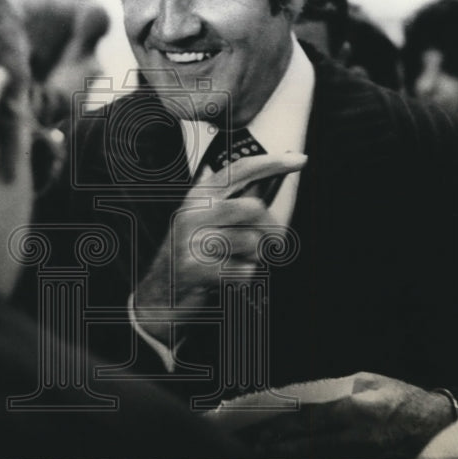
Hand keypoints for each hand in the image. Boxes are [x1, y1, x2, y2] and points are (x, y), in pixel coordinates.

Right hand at [133, 153, 307, 344]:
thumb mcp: (207, 224)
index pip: (239, 170)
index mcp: (198, 196)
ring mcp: (191, 241)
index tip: (300, 159)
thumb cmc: (192, 259)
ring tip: (234, 263)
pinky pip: (245, 271)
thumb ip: (235, 203)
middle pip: (254, 208)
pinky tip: (227, 280)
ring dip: (254, 259)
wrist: (157, 299)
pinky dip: (245, 280)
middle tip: (266, 247)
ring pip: (253, 242)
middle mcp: (193, 213)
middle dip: (270, 230)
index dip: (272, 162)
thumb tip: (272, 182)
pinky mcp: (194, 269)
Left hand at [246, 372, 456, 458]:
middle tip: (258, 443)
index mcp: (358, 410)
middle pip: (311, 442)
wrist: (433, 420)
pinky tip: (294, 455)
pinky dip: (311, 457)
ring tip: (268, 450)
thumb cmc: (400, 396)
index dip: (287, 424)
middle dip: (282, 443)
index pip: (313, 419)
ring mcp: (364, 453)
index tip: (265, 426)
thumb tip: (309, 396)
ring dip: (293, 453)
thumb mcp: (368, 381)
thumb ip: (337, 389)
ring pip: (319, 455)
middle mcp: (359, 436)